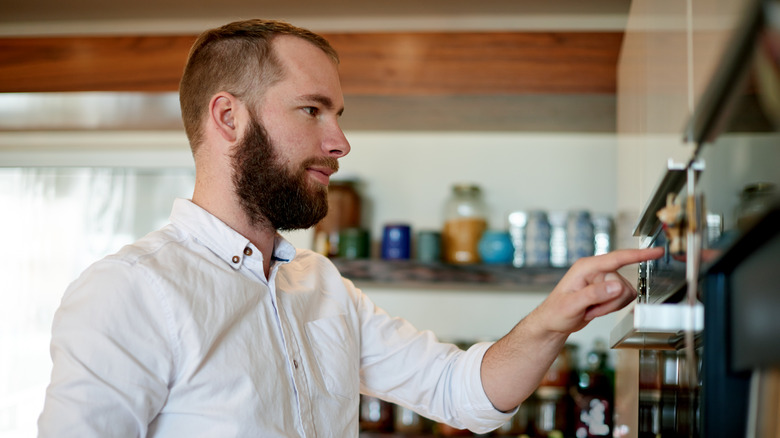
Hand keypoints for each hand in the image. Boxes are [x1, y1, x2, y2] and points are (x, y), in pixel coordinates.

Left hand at [481, 247, 663, 411]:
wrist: (553, 322)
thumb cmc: (555, 312)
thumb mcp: (572, 305)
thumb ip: (594, 294)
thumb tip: (617, 286)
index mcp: (586, 267)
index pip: (617, 258)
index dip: (639, 255)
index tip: (657, 251)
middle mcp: (596, 271)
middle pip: (623, 284)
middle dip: (610, 302)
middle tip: (590, 309)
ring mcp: (602, 281)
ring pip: (625, 294)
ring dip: (609, 307)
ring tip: (590, 309)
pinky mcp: (606, 290)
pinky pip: (622, 300)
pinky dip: (610, 309)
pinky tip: (595, 310)